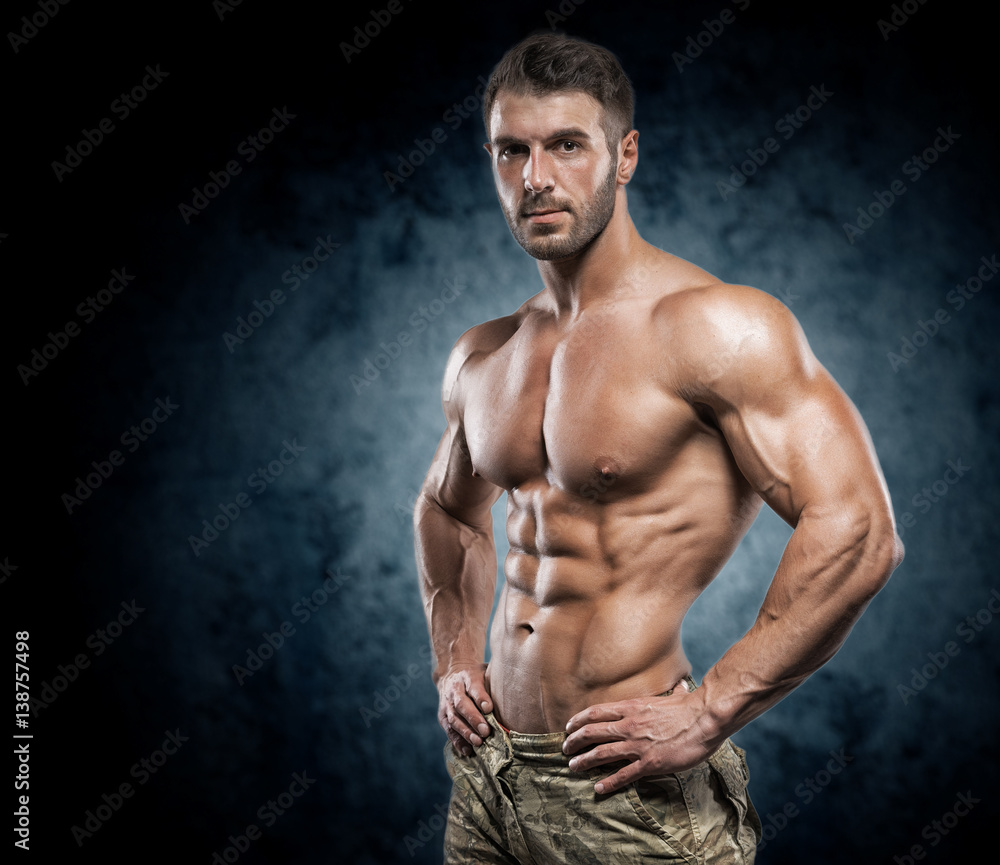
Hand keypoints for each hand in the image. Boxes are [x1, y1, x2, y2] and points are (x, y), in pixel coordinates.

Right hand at [437, 663, 493, 755]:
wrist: (452, 675)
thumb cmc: (477, 677)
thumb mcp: (485, 673)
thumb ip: (495, 682)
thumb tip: (515, 696)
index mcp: (467, 676)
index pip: (473, 686)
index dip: (480, 698)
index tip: (489, 709)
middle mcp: (454, 689)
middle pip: (461, 704)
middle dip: (473, 719)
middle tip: (486, 731)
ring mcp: (446, 703)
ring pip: (453, 719)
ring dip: (465, 732)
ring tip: (478, 742)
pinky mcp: (442, 716)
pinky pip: (448, 730)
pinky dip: (457, 741)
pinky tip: (467, 750)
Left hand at [562, 686, 721, 793]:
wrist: (704, 720)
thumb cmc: (691, 708)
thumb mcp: (676, 696)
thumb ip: (673, 693)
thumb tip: (681, 685)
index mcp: (632, 707)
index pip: (596, 712)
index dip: (579, 720)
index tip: (569, 727)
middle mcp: (629, 725)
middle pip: (592, 732)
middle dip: (575, 741)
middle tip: (565, 749)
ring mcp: (637, 745)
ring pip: (602, 753)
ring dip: (584, 761)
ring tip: (573, 767)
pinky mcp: (649, 763)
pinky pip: (623, 775)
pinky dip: (608, 782)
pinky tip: (598, 788)